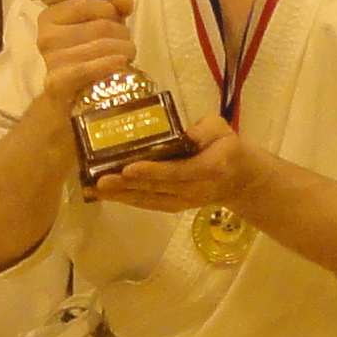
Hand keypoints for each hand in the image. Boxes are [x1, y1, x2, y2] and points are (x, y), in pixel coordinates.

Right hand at [31, 0, 136, 112]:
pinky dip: (107, 65)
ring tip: (126, 56)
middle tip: (126, 43)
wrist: (69, 98)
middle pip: (99, 26)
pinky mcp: (57, 82)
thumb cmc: (87, 55)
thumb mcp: (100, 24)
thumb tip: (122, 0)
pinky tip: (121, 63)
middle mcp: (45, 37)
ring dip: (124, 50)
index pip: (85, 4)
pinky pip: (87, 69)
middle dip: (121, 34)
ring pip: (101, 46)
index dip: (109, 9)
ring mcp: (50, 60)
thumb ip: (113, 5)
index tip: (118, 17)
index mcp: (50, 16)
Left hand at [84, 108, 259, 221]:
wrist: (240, 179)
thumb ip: (203, 130)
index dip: (152, 172)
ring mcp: (183, 202)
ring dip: (121, 196)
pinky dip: (127, 200)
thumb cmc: (227, 147)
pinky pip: (149, 204)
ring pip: (148, 200)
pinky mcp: (174, 206)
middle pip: (156, 189)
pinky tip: (108, 194)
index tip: (129, 168)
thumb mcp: (221, 130)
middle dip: (126, 186)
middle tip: (100, 181)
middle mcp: (193, 191)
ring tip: (95, 189)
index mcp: (208, 169)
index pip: (177, 172)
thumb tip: (178, 133)